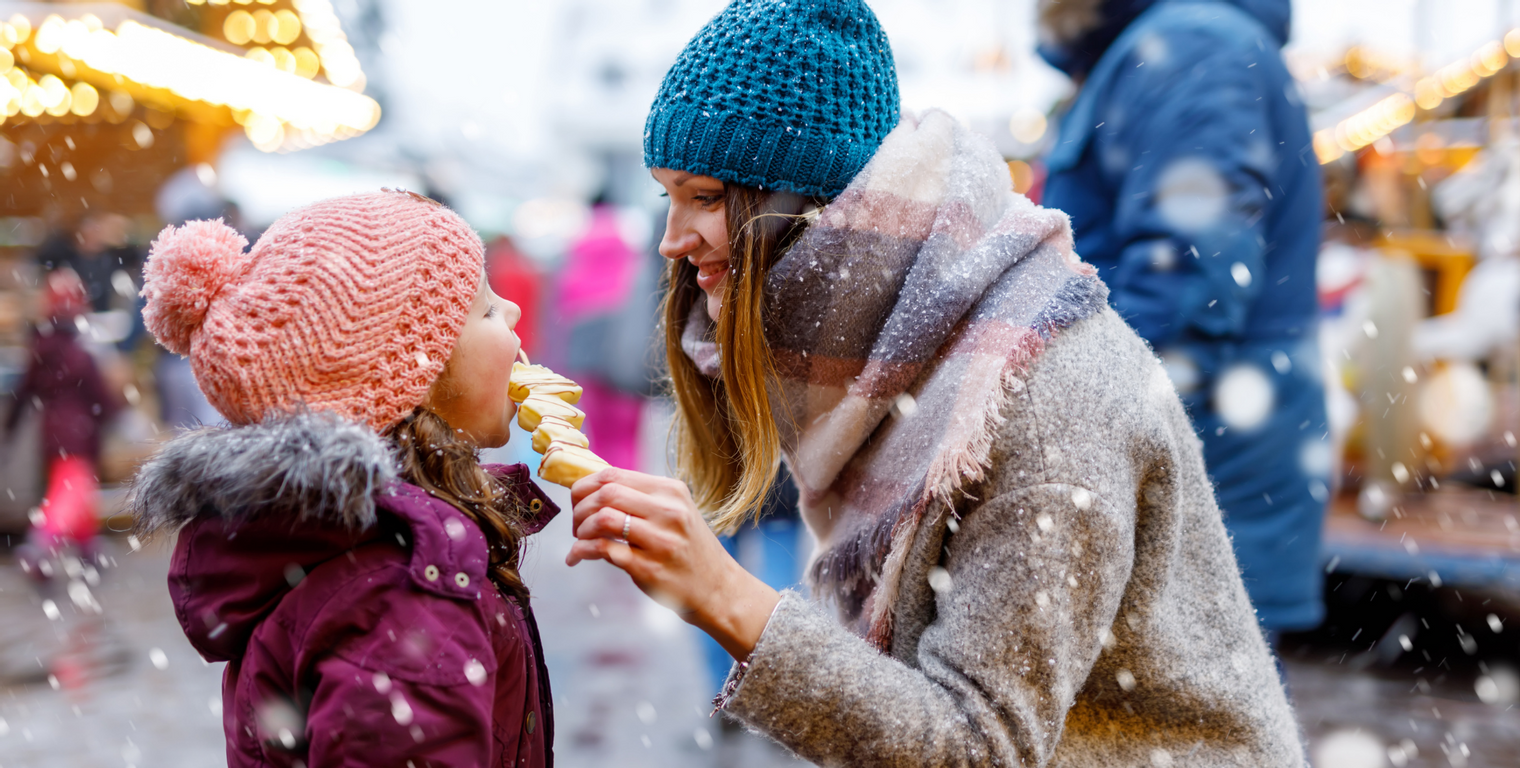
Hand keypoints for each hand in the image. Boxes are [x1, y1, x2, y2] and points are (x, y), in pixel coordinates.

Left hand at [566, 468, 779, 661]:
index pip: (614, 474)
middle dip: (579, 508)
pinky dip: (582, 551)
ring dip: (580, 530)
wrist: (718, 589)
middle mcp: (669, 512)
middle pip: (606, 493)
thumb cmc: (688, 549)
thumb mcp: (673, 512)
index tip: (577, 501)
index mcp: (671, 491)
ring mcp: (661, 541)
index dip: (584, 486)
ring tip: (579, 541)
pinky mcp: (650, 569)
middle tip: (576, 524)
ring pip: (603, 519)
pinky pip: (604, 550)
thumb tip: (590, 488)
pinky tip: (576, 557)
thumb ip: (639, 499)